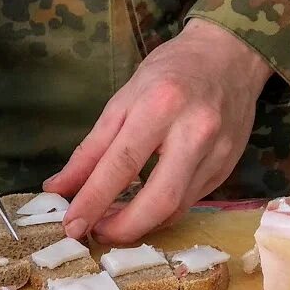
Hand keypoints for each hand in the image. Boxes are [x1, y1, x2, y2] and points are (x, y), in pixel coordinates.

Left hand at [44, 19, 271, 243]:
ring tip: (114, 223)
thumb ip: (91, 148)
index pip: (121, 165)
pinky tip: (144, 208)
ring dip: (142, 225)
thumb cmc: (171, 71)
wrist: (230, 56)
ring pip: (177, 208)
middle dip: (124, 228)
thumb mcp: (124, 99)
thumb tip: (59, 187)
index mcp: (160, 106)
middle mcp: (194, 132)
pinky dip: (162, 211)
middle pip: (159, 200)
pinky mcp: (228, 167)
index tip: (71, 225)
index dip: (94, 201)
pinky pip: (191, 202)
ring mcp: (217, 153)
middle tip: (96, 233)